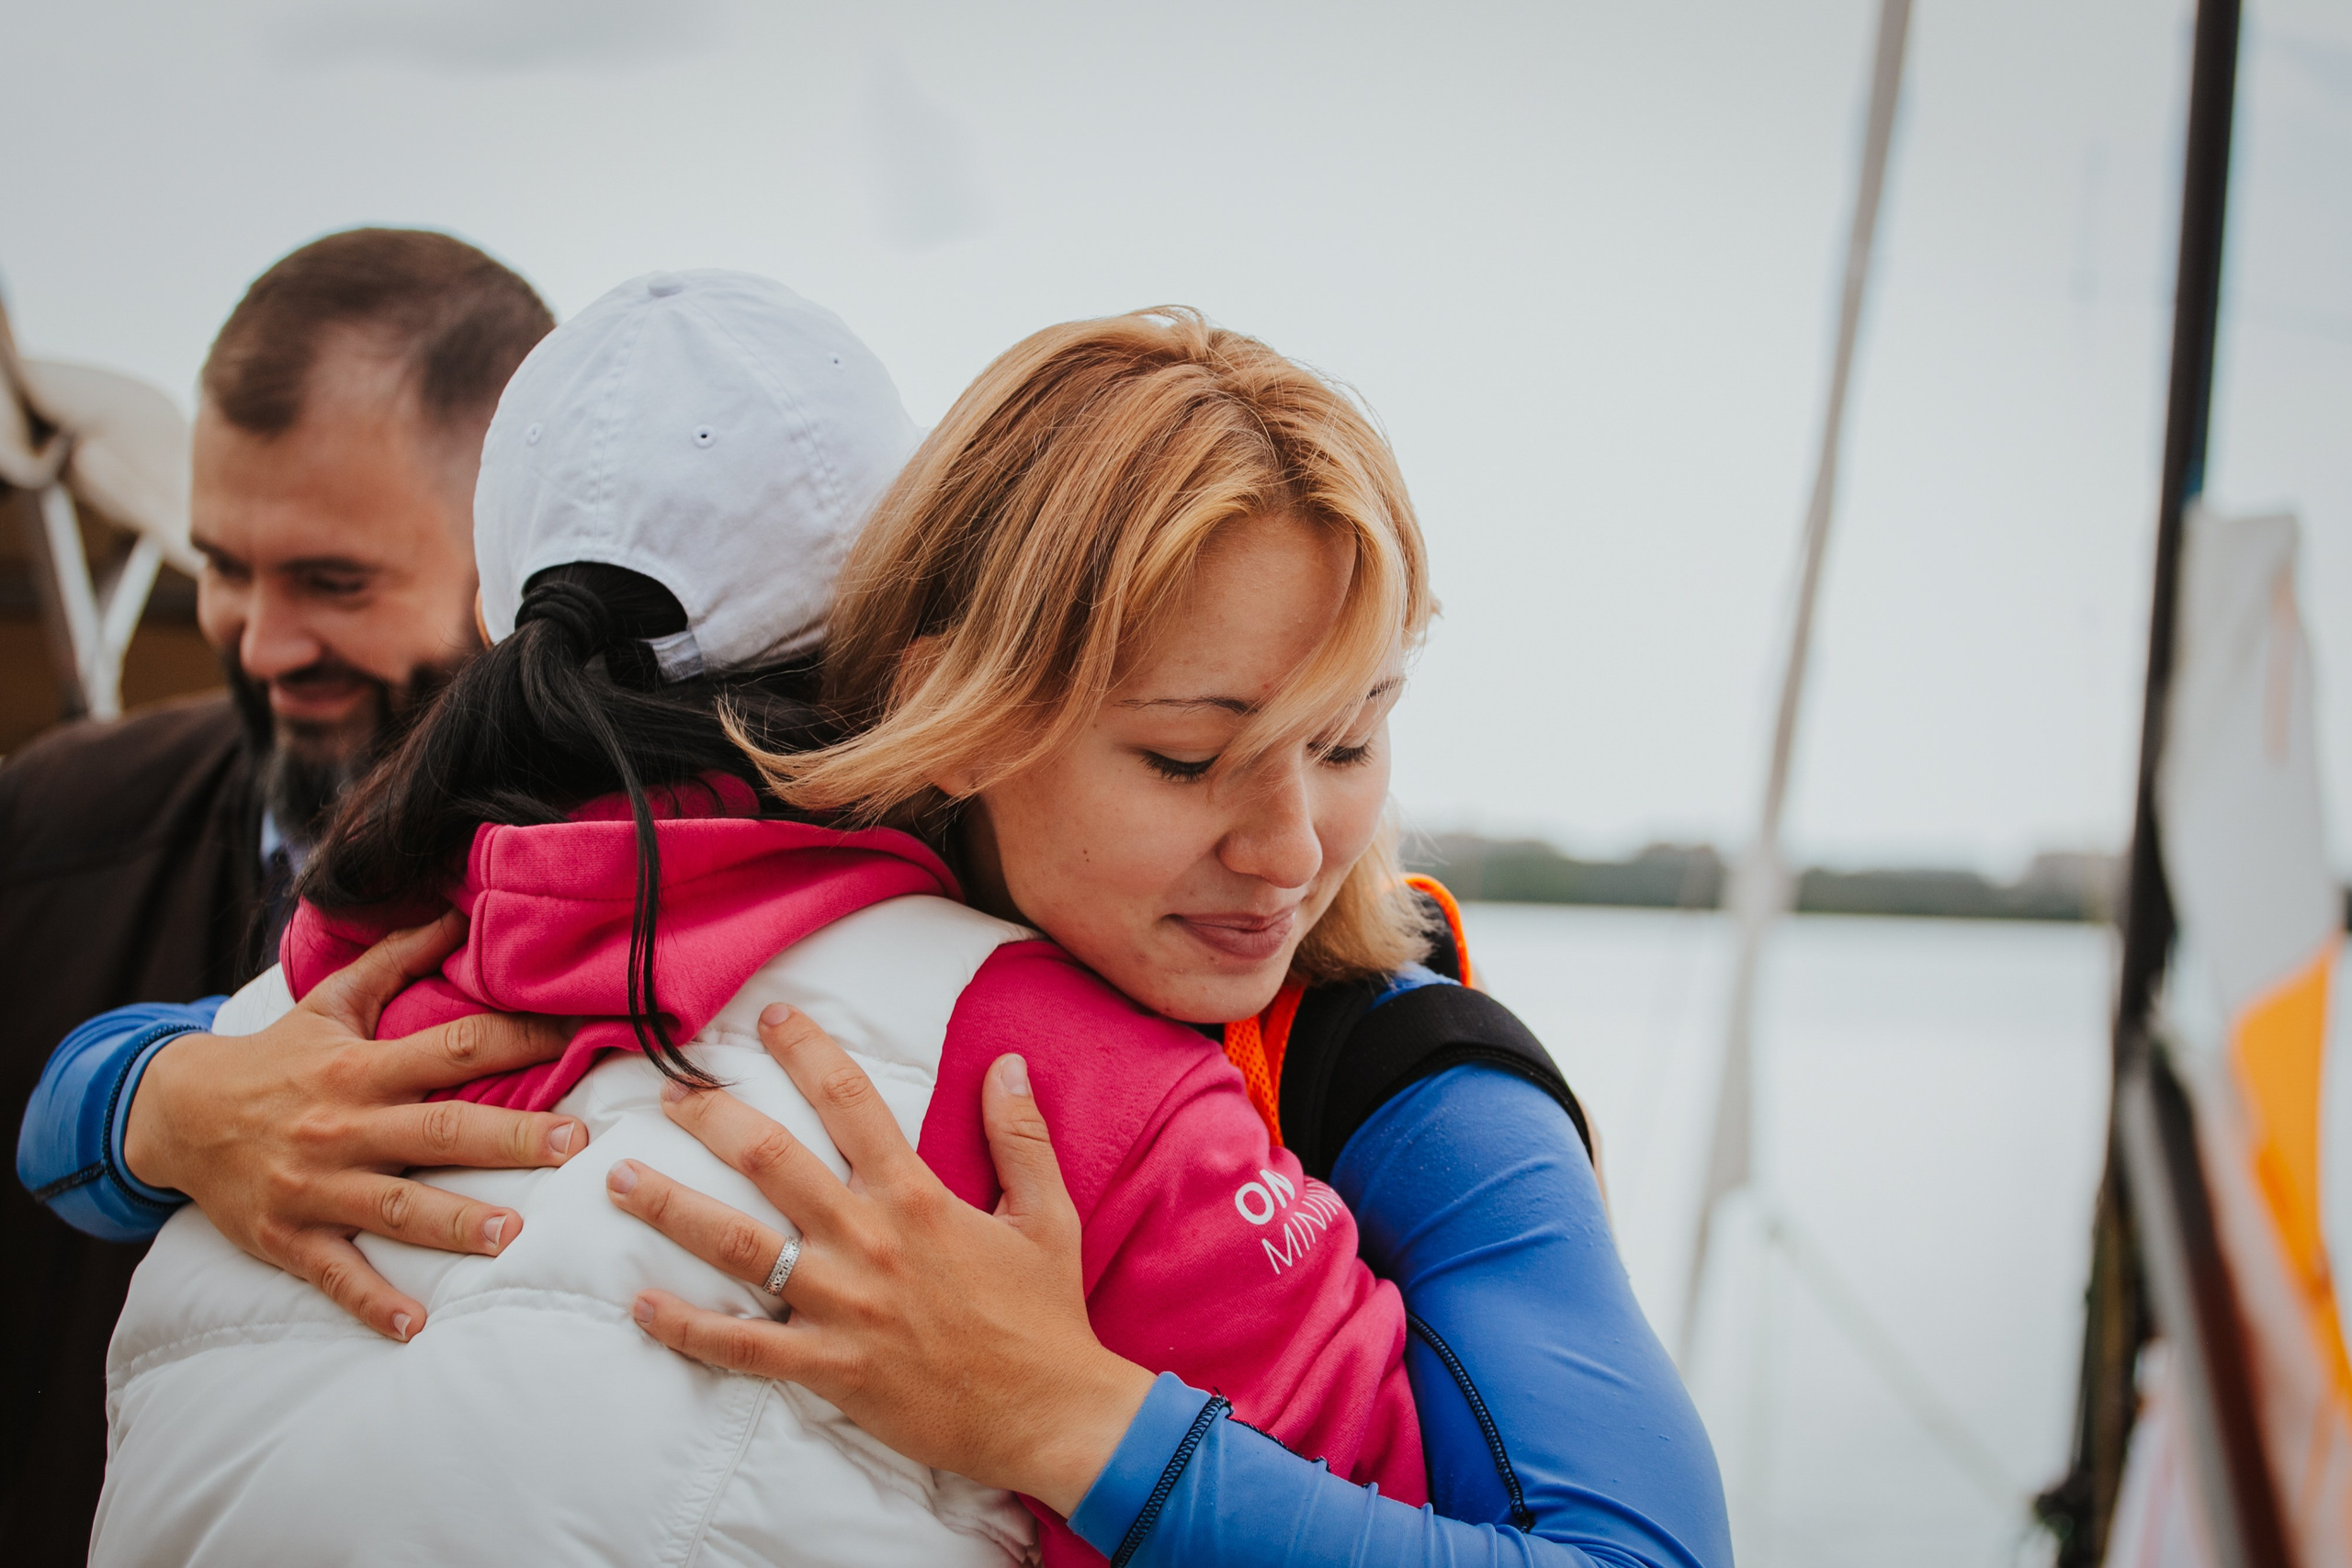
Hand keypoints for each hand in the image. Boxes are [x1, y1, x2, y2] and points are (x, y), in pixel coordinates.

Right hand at [123, 912, 586, 1340]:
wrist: (175, 1113)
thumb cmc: (275, 1057)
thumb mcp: (330, 1001)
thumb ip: (395, 959)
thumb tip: (457, 911)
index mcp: (360, 1067)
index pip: (451, 1049)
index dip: (515, 1041)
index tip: (576, 1039)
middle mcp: (343, 1126)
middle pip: (437, 1133)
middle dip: (507, 1140)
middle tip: (573, 1147)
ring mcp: (314, 1187)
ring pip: (395, 1208)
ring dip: (454, 1224)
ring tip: (512, 1235)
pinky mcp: (287, 1237)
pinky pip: (335, 1275)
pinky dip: (374, 1301)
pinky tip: (416, 1326)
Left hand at [606, 1004, 1154, 1515]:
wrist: (1051, 1413)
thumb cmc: (1046, 1316)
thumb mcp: (1047, 1214)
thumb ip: (1020, 1135)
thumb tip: (1008, 1061)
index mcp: (916, 1197)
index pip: (851, 1101)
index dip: (808, 1050)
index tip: (771, 1017)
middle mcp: (869, 1240)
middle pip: (771, 1159)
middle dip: (711, 1117)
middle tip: (668, 1092)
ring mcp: (842, 1306)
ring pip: (738, 1245)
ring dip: (671, 1206)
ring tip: (619, 1177)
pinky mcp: (828, 1368)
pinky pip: (740, 1346)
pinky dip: (685, 1327)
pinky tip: (640, 1304)